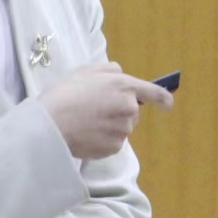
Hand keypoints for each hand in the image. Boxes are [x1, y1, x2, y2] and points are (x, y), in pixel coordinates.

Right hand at [39, 62, 173, 160]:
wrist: (49, 124)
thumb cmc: (63, 94)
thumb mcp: (84, 71)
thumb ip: (107, 69)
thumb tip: (120, 73)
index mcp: (123, 86)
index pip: (154, 93)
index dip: (162, 98)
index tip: (167, 104)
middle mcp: (128, 108)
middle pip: (131, 112)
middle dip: (118, 111)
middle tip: (93, 109)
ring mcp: (123, 130)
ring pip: (121, 128)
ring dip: (109, 126)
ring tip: (85, 122)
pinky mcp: (114, 148)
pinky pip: (113, 143)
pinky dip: (102, 140)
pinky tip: (85, 134)